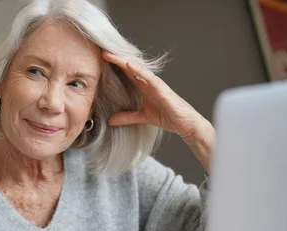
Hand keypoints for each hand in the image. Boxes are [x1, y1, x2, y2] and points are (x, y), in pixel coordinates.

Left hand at [102, 52, 214, 169]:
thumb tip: (110, 121)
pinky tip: (128, 64)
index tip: (100, 59)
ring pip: (137, 68)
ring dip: (122, 61)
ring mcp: (156, 84)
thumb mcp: (142, 117)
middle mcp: (148, 82)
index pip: (126, 72)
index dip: (114, 65)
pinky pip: (148, 77)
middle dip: (116, 59)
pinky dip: (138, 70)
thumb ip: (127, 117)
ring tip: (109, 55)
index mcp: (144, 86)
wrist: (185, 123)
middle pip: (129, 67)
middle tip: (100, 51)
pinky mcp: (162, 89)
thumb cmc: (168, 116)